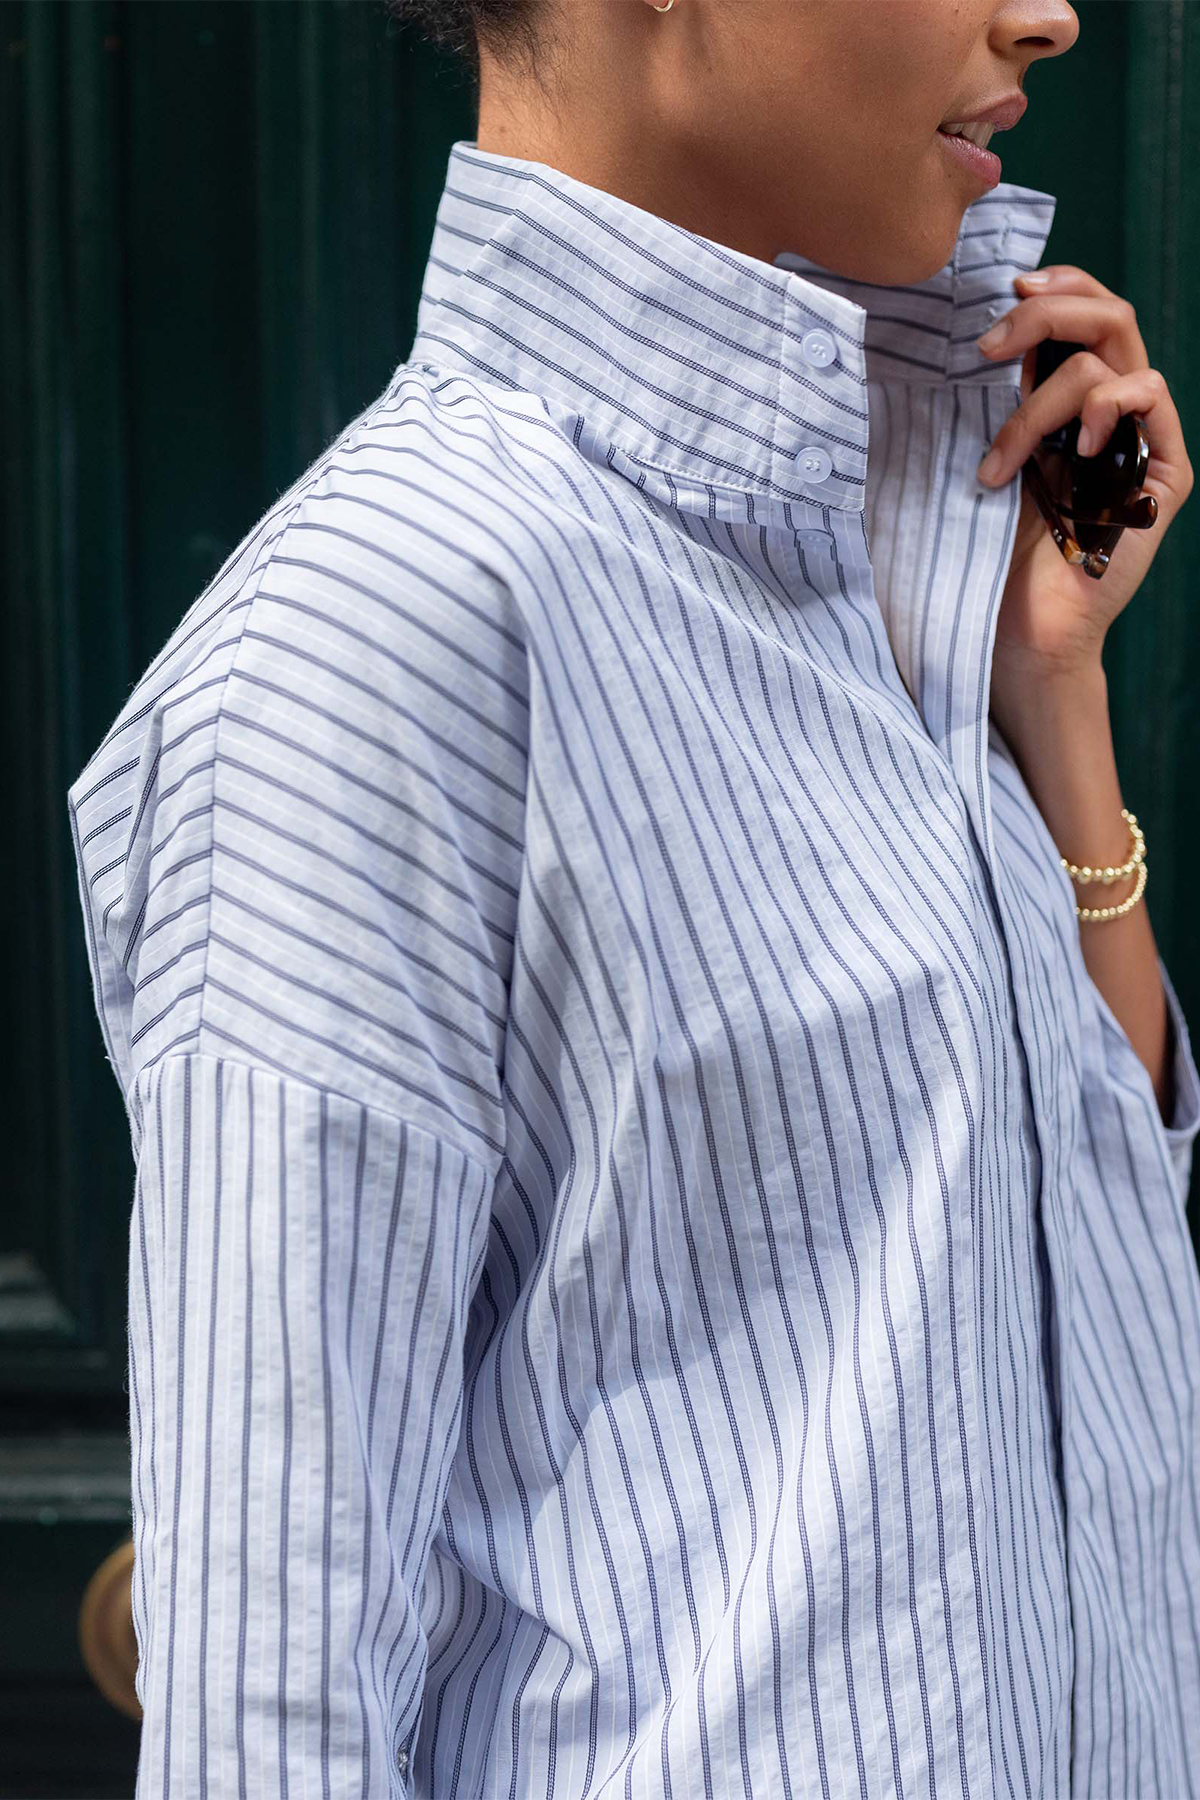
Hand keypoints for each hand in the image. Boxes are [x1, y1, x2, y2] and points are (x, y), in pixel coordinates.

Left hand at [974, 265, 1193, 695]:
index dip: (1052, 288)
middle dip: (1046, 313)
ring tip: (1002, 460)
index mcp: (1069, 405)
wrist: (1021, 633)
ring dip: (1043, 398)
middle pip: (1107, 314)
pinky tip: (1074, 451)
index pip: (1081, 314)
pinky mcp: (1166, 471)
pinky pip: (1150, 393)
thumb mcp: (979, 462)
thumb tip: (965, 335)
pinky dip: (1107, 406)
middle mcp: (1112, 415)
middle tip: (989, 346)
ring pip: (1113, 354)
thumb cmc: (988, 559)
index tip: (1004, 291)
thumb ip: (988, 403)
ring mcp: (1143, 440)